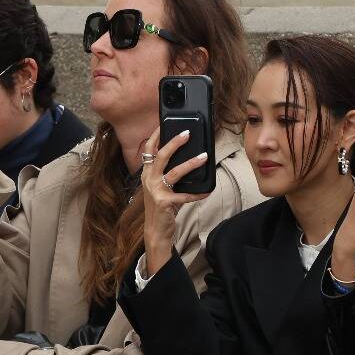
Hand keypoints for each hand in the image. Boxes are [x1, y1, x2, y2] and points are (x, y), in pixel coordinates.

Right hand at [139, 127, 210, 271]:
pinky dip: (198, 193)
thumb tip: (186, 158)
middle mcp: (149, 180)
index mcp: (146, 174)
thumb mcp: (159, 187)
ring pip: (174, 172)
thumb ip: (166, 173)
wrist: (155, 231)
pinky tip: (208, 191)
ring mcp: (156, 191)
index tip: (162, 123)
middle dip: (174, 143)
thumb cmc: (161, 207)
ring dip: (191, 163)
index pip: (148, 150)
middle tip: (187, 133)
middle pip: (161, 156)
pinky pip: (185, 195)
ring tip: (204, 157)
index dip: (154, 136)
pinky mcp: (165, 203)